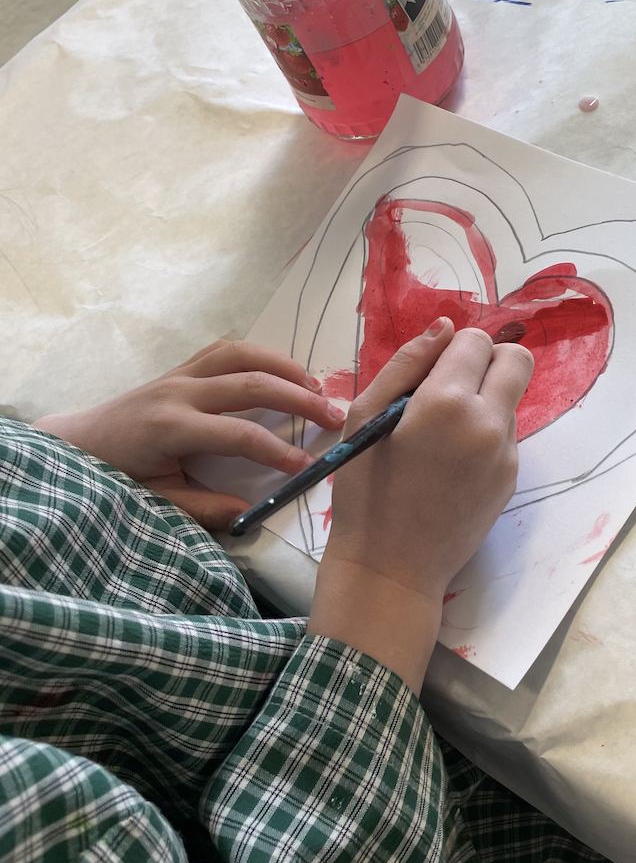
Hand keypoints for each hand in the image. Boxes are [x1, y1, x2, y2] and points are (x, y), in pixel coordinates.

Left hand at [33, 340, 344, 529]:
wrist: (76, 444)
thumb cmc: (114, 477)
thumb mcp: (155, 501)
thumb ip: (203, 506)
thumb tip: (249, 512)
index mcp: (171, 428)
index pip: (238, 434)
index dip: (278, 450)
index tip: (307, 466)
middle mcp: (178, 392)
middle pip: (250, 384)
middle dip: (297, 398)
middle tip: (332, 415)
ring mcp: (178, 374)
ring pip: (240, 354)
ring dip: (282, 366)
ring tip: (314, 385)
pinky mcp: (179, 368)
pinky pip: (225, 350)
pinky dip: (258, 355)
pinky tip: (280, 371)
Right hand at [309, 317, 533, 692]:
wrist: (391, 568)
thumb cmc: (364, 490)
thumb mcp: (365, 417)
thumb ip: (407, 364)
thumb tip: (445, 329)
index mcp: (447, 402)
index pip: (475, 340)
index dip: (452, 349)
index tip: (428, 374)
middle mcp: (488, 423)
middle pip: (517, 361)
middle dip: (487, 362)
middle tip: (449, 388)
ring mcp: (506, 454)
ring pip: (511, 398)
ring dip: (484, 400)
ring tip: (440, 435)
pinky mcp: (511, 478)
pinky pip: (506, 434)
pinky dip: (484, 433)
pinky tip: (450, 463)